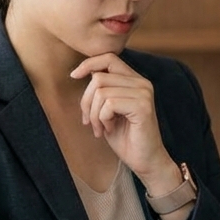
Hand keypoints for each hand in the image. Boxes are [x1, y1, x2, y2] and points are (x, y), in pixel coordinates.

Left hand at [69, 54, 176, 190]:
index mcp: (135, 80)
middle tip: (89, 122)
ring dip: (93, 114)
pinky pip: (108, 104)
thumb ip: (101, 90)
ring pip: (101, 91)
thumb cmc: (126, 138)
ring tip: (100, 128)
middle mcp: (142, 83)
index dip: (88, 64)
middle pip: (99, 77)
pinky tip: (109, 129)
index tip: (74, 76)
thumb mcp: (108, 110)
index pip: (109, 58)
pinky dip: (102, 119)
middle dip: (86, 101)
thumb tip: (80, 72)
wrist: (146, 162)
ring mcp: (143, 93)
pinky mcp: (142, 106)